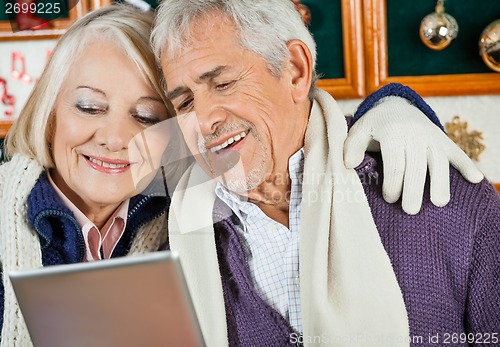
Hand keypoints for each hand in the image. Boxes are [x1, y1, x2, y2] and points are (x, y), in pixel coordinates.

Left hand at [344, 96, 483, 214]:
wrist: (397, 105)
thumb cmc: (374, 125)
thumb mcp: (359, 130)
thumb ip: (352, 146)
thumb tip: (348, 164)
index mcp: (392, 133)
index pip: (395, 164)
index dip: (392, 184)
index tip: (390, 199)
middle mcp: (414, 135)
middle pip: (416, 167)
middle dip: (414, 190)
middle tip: (411, 210)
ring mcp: (431, 137)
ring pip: (439, 161)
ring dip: (441, 182)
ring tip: (440, 203)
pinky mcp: (443, 140)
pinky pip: (457, 152)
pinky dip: (467, 165)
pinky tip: (476, 180)